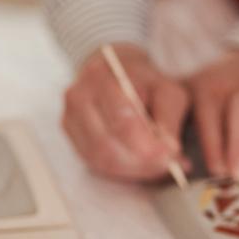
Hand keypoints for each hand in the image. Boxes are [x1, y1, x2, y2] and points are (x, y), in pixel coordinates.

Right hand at [62, 43, 189, 180]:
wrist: (115, 68)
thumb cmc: (143, 80)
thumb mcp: (166, 89)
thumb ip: (169, 117)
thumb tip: (169, 148)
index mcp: (102, 77)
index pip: (122, 120)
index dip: (147, 145)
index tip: (170, 156)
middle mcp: (79, 95)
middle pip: (107, 145)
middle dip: (141, 162)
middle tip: (167, 165)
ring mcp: (69, 115)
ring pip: (100, 158)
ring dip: (132, 169)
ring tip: (156, 165)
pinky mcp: (69, 133)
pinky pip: (94, 162)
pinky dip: (120, 169)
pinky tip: (139, 164)